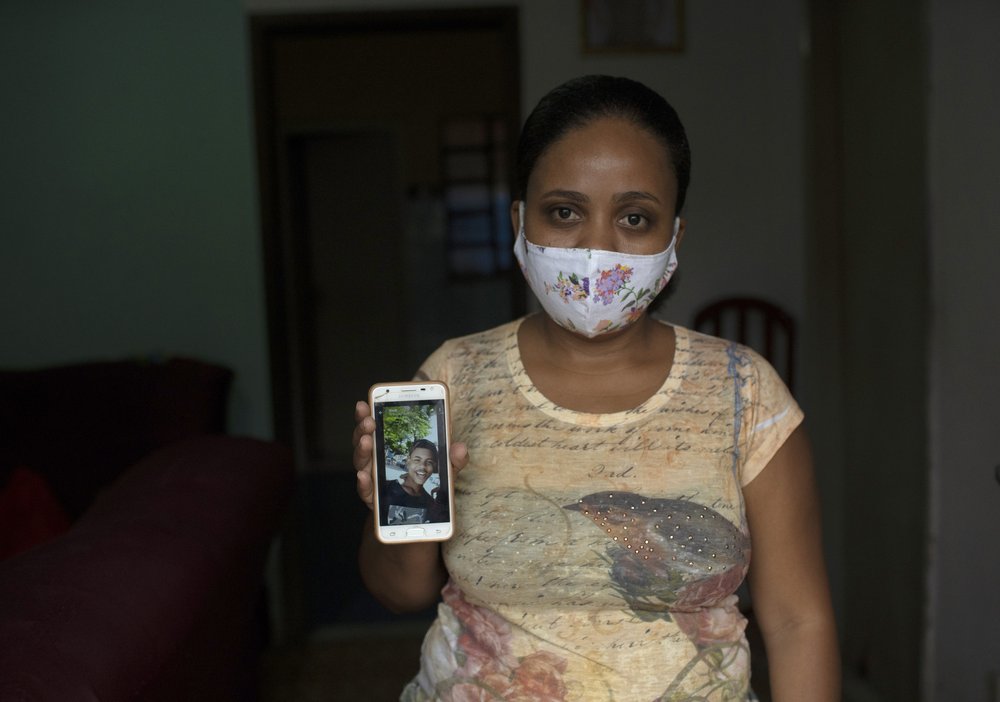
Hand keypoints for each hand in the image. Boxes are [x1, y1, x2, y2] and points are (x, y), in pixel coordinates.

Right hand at [352, 400, 468, 510]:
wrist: (417, 515)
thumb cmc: (427, 485)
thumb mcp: (445, 469)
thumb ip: (454, 459)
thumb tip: (460, 447)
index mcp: (389, 446)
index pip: (376, 425)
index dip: (368, 413)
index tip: (366, 401)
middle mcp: (376, 459)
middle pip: (364, 439)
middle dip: (363, 428)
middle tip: (369, 420)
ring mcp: (372, 478)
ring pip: (361, 461)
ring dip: (363, 450)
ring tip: (367, 441)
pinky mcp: (372, 498)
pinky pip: (364, 490)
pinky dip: (362, 482)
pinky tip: (364, 476)